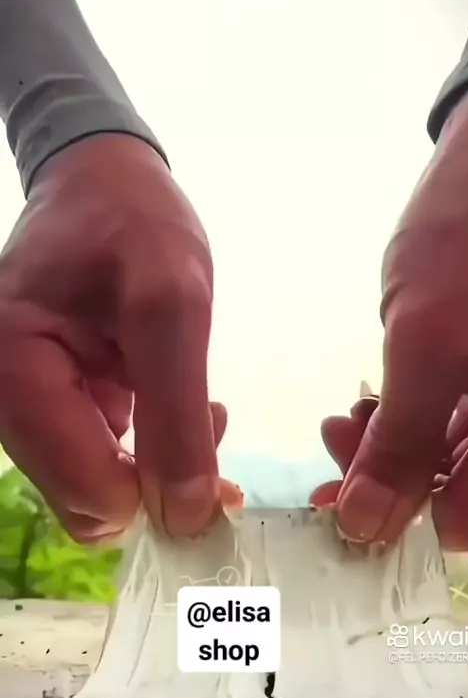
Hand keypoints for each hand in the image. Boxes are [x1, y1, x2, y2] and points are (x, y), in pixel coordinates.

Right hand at [0, 133, 228, 541]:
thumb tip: (185, 516)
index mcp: (16, 373)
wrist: (105, 181)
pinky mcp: (54, 404)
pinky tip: (179, 401)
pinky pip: (102, 459)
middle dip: (159, 483)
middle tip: (210, 428)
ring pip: (99, 488)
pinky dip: (149, 447)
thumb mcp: (171, 303)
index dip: (159, 494)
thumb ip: (175, 412)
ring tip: (200, 406)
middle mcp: (9, 403)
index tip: (217, 465)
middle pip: (89, 501)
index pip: (89, 492)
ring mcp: (30, 407)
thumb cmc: (134, 223)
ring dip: (159, 464)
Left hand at [314, 84, 467, 549]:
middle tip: (338, 459)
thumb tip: (368, 527)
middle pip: (465, 490)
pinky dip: (417, 418)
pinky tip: (375, 402)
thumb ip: (406, 443)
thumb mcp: (433, 342)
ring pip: (459, 456)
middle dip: (396, 480)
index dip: (413, 525)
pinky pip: (463, 417)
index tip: (350, 513)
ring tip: (347, 424)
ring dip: (398, 449)